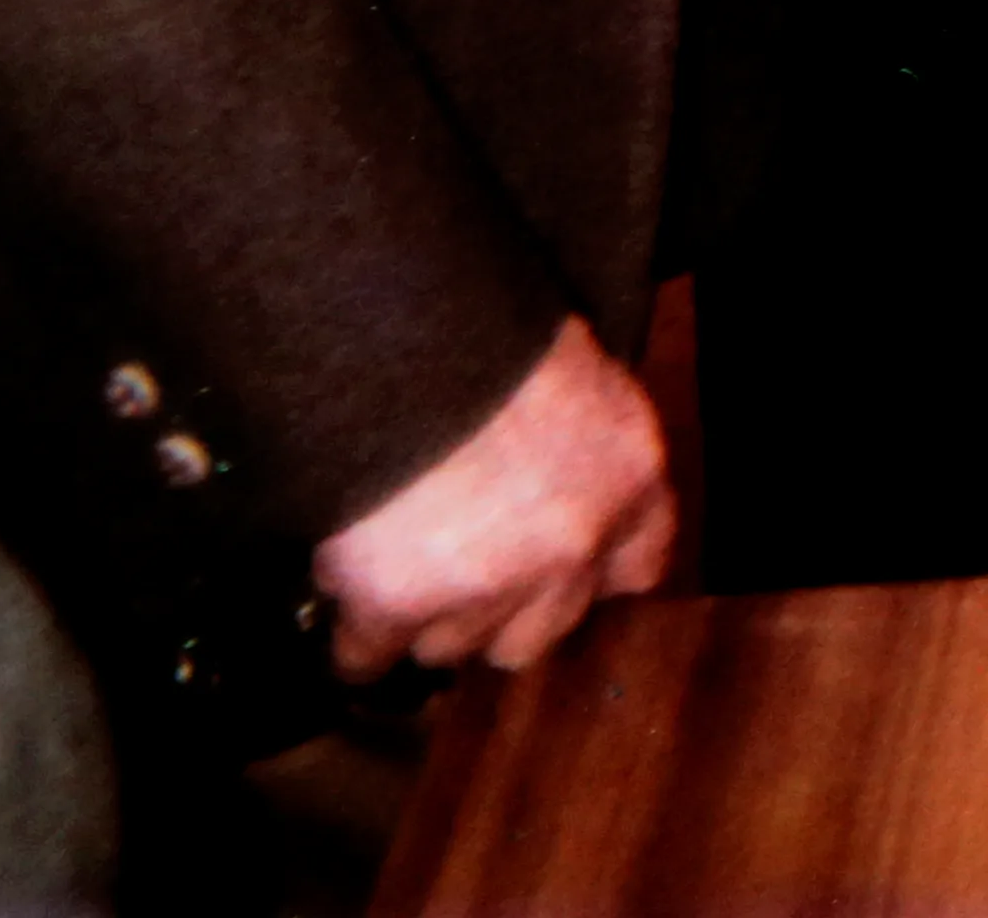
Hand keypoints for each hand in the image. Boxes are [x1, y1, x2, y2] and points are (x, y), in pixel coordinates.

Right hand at [309, 318, 672, 680]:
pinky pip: (369, 656)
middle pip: (539, 632)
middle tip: (462, 573)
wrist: (401, 338)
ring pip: (454, 646)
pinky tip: (347, 607)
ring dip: (427, 618)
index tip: (563, 572)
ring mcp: (489, 582)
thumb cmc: (490, 332)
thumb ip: (584, 448)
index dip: (592, 574)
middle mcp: (573, 545)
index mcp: (630, 478)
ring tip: (397, 566)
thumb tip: (557, 484)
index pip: (640, 566)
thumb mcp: (580, 375)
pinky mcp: (400, 602)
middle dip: (500, 612)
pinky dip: (355, 639)